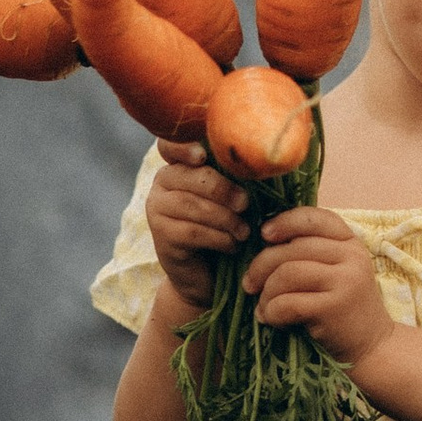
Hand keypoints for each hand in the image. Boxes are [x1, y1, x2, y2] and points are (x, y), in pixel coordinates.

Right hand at [144, 141, 246, 315]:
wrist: (209, 274)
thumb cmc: (227, 227)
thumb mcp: (233, 197)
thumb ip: (238, 176)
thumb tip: (264, 158)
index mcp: (180, 165)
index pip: (171, 145)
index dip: (184, 146)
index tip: (203, 156)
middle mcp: (162, 183)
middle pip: (190, 175)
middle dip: (223, 189)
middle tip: (245, 205)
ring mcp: (157, 209)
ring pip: (192, 205)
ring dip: (225, 218)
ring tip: (244, 231)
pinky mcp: (161, 236)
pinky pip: (192, 231)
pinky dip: (219, 238)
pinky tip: (232, 245)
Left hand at [244, 207, 393, 366]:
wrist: (372, 347)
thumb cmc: (345, 308)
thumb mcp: (338, 271)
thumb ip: (312, 252)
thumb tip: (265, 241)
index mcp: (350, 242)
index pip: (315, 218)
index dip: (285, 222)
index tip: (264, 235)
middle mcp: (351, 256)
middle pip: (293, 248)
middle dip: (262, 266)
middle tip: (249, 284)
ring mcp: (345, 281)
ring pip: (288, 273)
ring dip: (266, 292)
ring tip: (263, 306)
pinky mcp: (334, 308)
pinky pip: (289, 302)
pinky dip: (272, 311)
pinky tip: (272, 319)